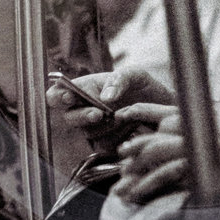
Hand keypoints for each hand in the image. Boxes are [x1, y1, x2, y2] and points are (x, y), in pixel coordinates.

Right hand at [45, 69, 175, 151]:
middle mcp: (84, 109)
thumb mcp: (135, 75)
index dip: (57, 96)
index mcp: (84, 88)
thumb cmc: (143, 86)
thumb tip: (106, 97)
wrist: (162, 107)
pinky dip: (119, 136)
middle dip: (82, 116)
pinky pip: (104, 145)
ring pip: (88, 132)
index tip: (69, 97)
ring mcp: (93, 128)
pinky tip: (132, 127)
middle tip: (98, 113)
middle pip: (69, 118)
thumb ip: (119, 80)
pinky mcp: (106, 143)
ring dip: (108, 125)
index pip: (57, 94)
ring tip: (128, 114)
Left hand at [113, 104, 219, 205]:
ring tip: (124, 185)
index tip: (123, 116)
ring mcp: (207, 151)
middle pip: (158, 135)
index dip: (142, 114)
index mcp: (211, 115)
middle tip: (121, 159)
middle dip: (137, 148)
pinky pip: (173, 180)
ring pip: (160, 156)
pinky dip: (154, 188)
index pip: (167, 111)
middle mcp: (205, 129)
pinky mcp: (211, 175)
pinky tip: (142, 196)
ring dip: (139, 172)